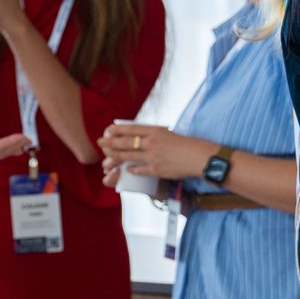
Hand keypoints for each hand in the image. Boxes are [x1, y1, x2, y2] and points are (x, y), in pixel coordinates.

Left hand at [97, 123, 214, 182]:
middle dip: (110, 142)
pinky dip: (131, 169)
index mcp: (155, 131)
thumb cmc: (186, 144)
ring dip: (115, 156)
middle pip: (125, 142)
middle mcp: (151, 142)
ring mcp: (152, 156)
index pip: (131, 129)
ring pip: (127, 156)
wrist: (199, 157)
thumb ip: (154, 135)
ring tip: (106, 156)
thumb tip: (141, 136)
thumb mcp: (168, 133)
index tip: (108, 130)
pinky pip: (138, 170)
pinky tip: (126, 169)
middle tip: (100, 142)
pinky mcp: (155, 169)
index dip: (117, 130)